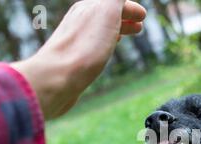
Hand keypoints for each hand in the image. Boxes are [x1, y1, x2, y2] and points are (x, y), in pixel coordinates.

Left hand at [11, 0, 145, 119]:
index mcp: (89, 8)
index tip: (142, 15)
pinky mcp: (73, 59)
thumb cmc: (84, 46)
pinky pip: (92, 45)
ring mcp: (76, 39)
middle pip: (105, 15)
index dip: (129, 8)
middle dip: (123, 18)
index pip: (114, 3)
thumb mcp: (106, 12)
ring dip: (114, 30)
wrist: (58, 78)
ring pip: (99, 30)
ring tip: (123, 36)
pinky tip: (105, 51)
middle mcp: (80, 20)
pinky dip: (104, 43)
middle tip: (139, 26)